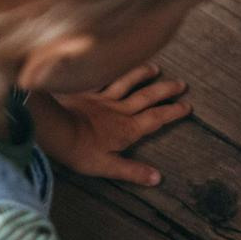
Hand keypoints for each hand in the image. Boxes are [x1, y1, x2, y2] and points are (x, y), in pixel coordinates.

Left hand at [30, 65, 190, 185]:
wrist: (53, 128)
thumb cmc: (79, 150)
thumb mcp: (107, 166)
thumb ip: (132, 171)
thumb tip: (157, 178)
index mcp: (127, 129)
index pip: (156, 118)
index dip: (173, 112)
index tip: (187, 106)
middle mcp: (118, 111)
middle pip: (147, 97)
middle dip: (166, 90)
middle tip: (181, 84)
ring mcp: (101, 99)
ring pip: (126, 83)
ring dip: (141, 75)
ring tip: (155, 68)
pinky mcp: (84, 92)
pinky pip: (99, 78)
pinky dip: (108, 70)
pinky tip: (111, 62)